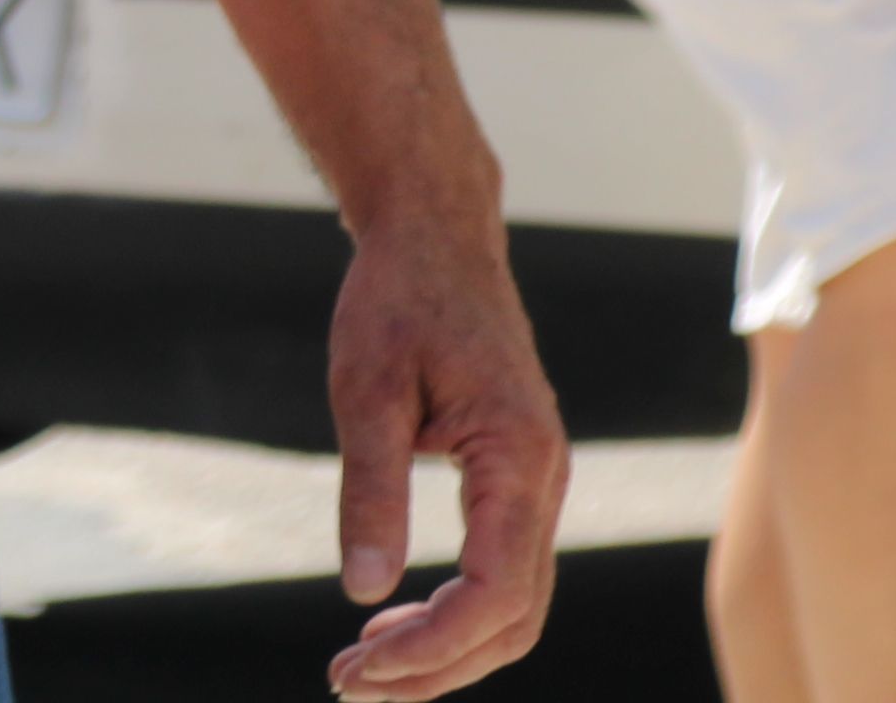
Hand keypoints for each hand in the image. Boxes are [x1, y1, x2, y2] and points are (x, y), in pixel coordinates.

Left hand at [319, 192, 565, 693]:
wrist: (435, 236)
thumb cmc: (395, 300)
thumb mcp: (365, 390)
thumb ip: (371, 490)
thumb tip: (362, 592)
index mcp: (519, 459)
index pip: (497, 592)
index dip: (434, 645)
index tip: (360, 665)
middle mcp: (546, 481)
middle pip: (515, 618)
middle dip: (437, 667)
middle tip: (349, 684)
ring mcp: (540, 483)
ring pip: (516, 604)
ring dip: (447, 648)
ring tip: (365, 667)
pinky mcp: (519, 480)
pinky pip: (505, 570)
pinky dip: (457, 611)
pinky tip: (397, 618)